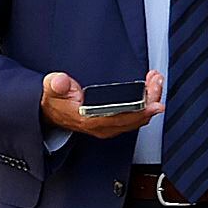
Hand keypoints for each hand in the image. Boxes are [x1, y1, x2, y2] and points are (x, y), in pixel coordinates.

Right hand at [38, 70, 161, 139]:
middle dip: (150, 99)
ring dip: (150, 99)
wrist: (51, 111)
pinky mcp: (114, 122)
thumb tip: (60, 81)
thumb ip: (56, 85)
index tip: (154, 103)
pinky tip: (150, 89)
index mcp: (89, 120)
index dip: (139, 112)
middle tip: (156, 81)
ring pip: (138, 117)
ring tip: (155, 80)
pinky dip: (145, 103)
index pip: (119, 119)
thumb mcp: (51, 89)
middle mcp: (103, 127)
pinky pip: (135, 116)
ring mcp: (109, 126)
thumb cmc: (55, 101)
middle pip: (135, 117)